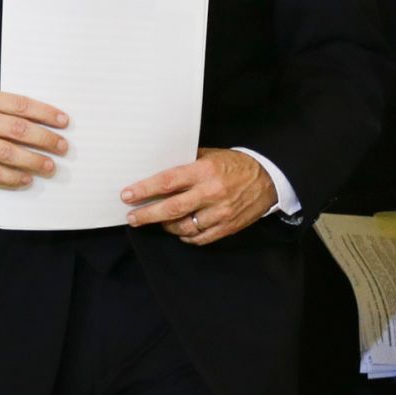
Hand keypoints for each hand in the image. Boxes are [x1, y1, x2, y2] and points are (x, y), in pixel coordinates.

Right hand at [0, 89, 67, 188]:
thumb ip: (5, 107)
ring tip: (49, 166)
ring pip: (9, 153)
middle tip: (62, 147)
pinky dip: (13, 177)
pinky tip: (26, 179)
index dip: (45, 113)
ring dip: (33, 161)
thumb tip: (42, 121)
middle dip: (45, 139)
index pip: (21, 105)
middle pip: (18, 129)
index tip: (63, 121)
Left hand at [121, 148, 274, 244]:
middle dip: (147, 214)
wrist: (268, 178)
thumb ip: (186, 162)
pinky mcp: (228, 227)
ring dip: (166, 226)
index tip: (127, 195)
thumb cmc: (234, 165)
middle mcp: (211, 192)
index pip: (168, 181)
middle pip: (172, 208)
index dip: (145, 189)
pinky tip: (179, 231)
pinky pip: (200, 238)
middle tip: (132, 217)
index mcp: (205, 171)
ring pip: (184, 227)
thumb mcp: (211, 155)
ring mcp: (220, 212)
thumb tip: (158, 168)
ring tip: (158, 221)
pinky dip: (186, 236)